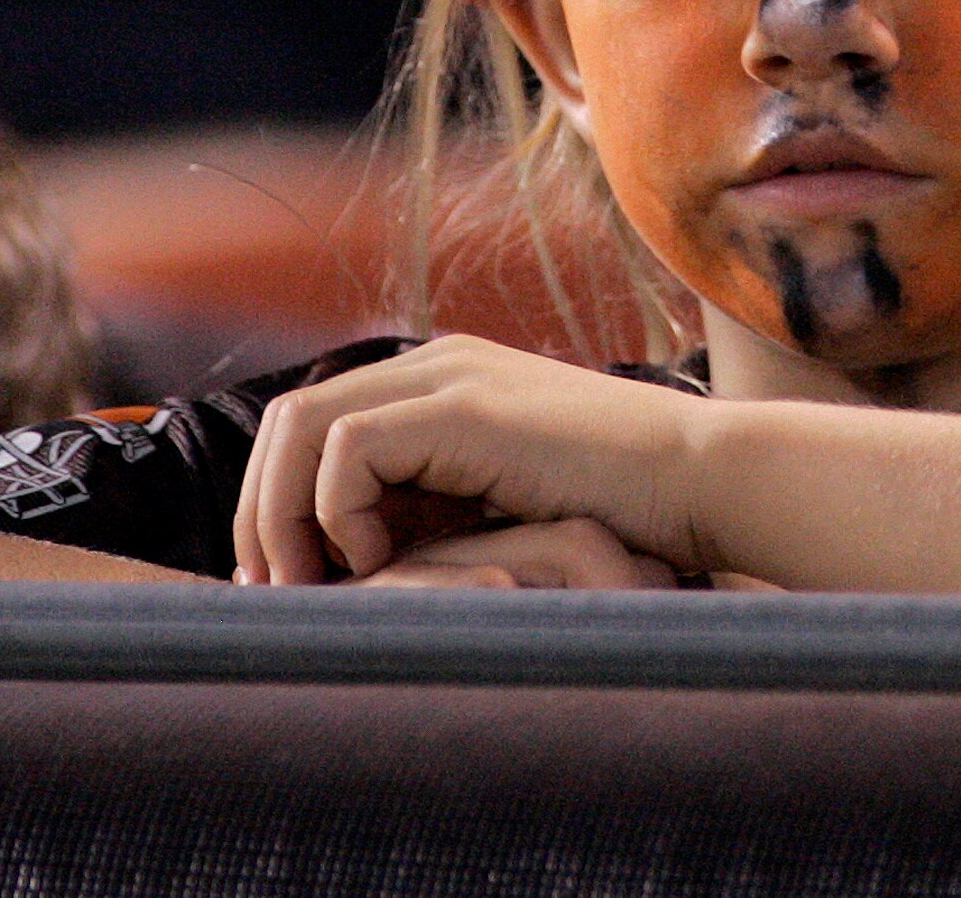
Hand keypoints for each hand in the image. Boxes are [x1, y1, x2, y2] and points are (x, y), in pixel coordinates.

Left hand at [233, 334, 708, 584]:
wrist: (697, 482)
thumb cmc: (615, 513)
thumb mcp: (495, 509)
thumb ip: (426, 513)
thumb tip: (338, 567)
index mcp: (440, 381)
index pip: (310, 425)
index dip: (276, 506)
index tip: (288, 589)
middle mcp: (434, 363)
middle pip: (288, 421)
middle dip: (263, 516)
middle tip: (278, 598)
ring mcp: (449, 374)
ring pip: (301, 425)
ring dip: (285, 516)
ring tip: (315, 586)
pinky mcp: (466, 405)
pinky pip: (349, 446)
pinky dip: (340, 510)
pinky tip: (383, 561)